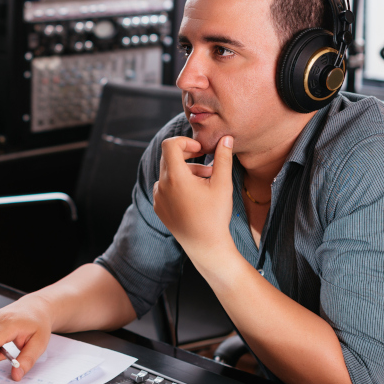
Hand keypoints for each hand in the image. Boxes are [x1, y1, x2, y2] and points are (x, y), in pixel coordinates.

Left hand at [152, 135, 235, 257]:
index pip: (170, 145)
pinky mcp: (158, 207)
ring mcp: (158, 197)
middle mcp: (161, 185)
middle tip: (207, 164)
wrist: (205, 246)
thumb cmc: (215, 215)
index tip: (200, 150)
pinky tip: (195, 195)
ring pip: (168, 174)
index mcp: (175, 177)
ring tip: (206, 181)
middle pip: (169, 158)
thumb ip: (223, 157)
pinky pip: (165, 188)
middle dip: (188, 157)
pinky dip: (178, 185)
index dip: (185, 142)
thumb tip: (226, 138)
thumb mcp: (222, 183)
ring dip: (186, 172)